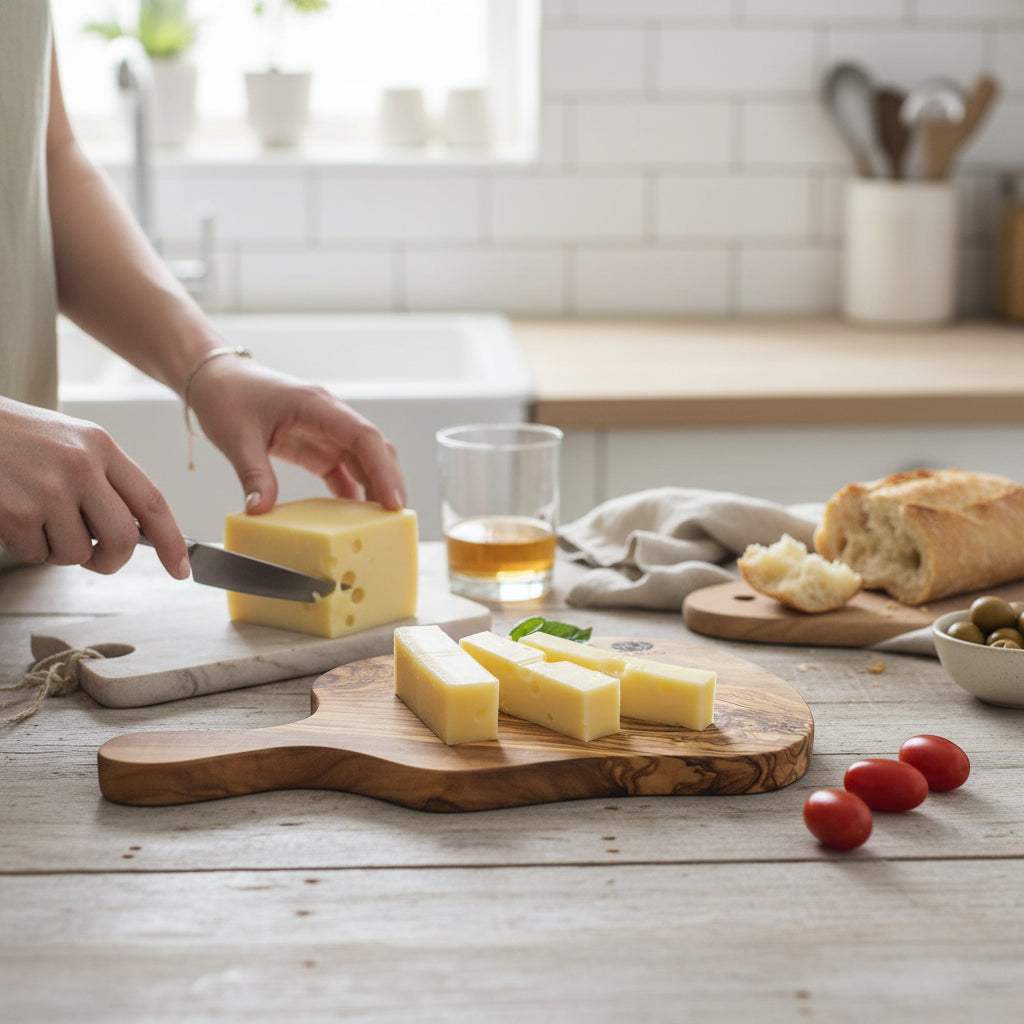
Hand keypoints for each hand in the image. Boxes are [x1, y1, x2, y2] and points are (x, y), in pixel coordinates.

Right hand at [0, 399, 188, 577]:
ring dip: (59, 551)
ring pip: (76, 553)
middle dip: (111, 560)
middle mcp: (81, 465)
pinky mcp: (17, 511)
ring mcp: (49, 488)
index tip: (181, 569)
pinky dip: (27, 547)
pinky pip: (37, 554)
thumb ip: (105, 480)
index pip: (152, 502)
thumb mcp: (71, 443)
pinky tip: (14, 517)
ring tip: (39, 520)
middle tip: (94, 558)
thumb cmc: (18, 439)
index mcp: (101, 447)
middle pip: (123, 538)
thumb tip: (137, 532)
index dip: (171, 540)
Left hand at [187, 357, 406, 513]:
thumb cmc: (227, 394)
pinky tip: (352, 514)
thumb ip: (253, 474)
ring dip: (373, 487)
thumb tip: (260, 510)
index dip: (383, 470)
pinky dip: (350, 490)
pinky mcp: (314, 443)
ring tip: (380, 521)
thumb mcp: (237, 437)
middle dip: (387, 482)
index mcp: (316, 405)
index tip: (393, 501)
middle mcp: (328, 415)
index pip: (363, 437)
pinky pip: (342, 468)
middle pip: (372, 449)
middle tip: (396, 519)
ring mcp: (324, 429)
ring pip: (362, 459)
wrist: (214, 378)